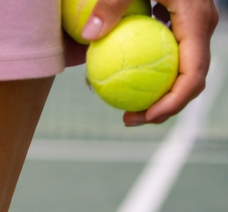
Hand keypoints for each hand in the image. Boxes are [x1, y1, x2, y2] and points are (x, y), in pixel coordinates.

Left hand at [78, 0, 218, 125]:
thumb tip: (90, 35)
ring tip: (127, 107)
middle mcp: (202, 24)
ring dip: (159, 92)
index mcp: (195, 19)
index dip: (173, 103)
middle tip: (128, 119)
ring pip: (184, 70)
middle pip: (191, 80)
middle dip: (163, 107)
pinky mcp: (185, 21)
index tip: (145, 116)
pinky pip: (175, 55)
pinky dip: (156, 71)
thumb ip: (110, 3)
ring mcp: (196, 24)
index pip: (193, 75)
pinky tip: (126, 77)